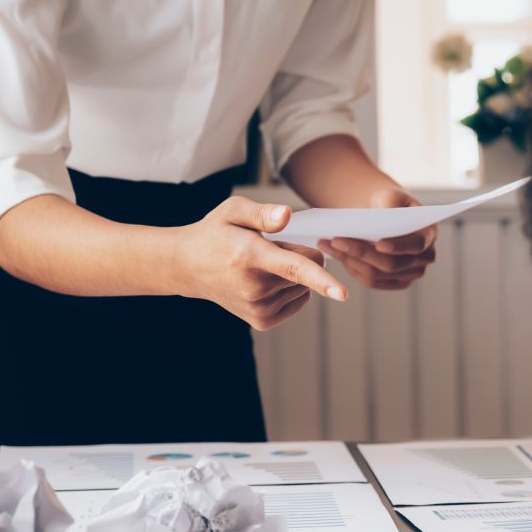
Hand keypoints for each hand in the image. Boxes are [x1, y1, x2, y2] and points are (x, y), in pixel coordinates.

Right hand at [176, 196, 346, 329]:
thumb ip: (262, 213)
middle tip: (265, 248)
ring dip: (292, 274)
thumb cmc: (217, 233)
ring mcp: (258, 308)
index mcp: (251, 256)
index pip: (294, 268)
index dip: (322, 280)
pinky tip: (266, 280)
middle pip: (308, 269)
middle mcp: (256, 287)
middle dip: (296, 254)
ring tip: (260, 265)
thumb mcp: (233, 210)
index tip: (342, 294)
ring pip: (304, 286)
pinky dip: (291, 289)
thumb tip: (288, 216)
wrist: (189, 267)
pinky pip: (299, 300)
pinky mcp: (262, 321)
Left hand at [318, 187, 437, 290]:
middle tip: (336, 240)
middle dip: (361, 253)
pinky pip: (372, 281)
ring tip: (327, 245)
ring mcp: (410, 274)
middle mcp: (424, 258)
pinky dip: (352, 269)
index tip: (379, 244)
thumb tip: (381, 217)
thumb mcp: (389, 195)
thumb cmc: (389, 202)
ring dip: (350, 261)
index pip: (417, 245)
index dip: (399, 247)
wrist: (385, 215)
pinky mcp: (395, 282)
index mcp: (428, 234)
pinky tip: (337, 255)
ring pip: (378, 275)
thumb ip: (388, 203)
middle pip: (392, 265)